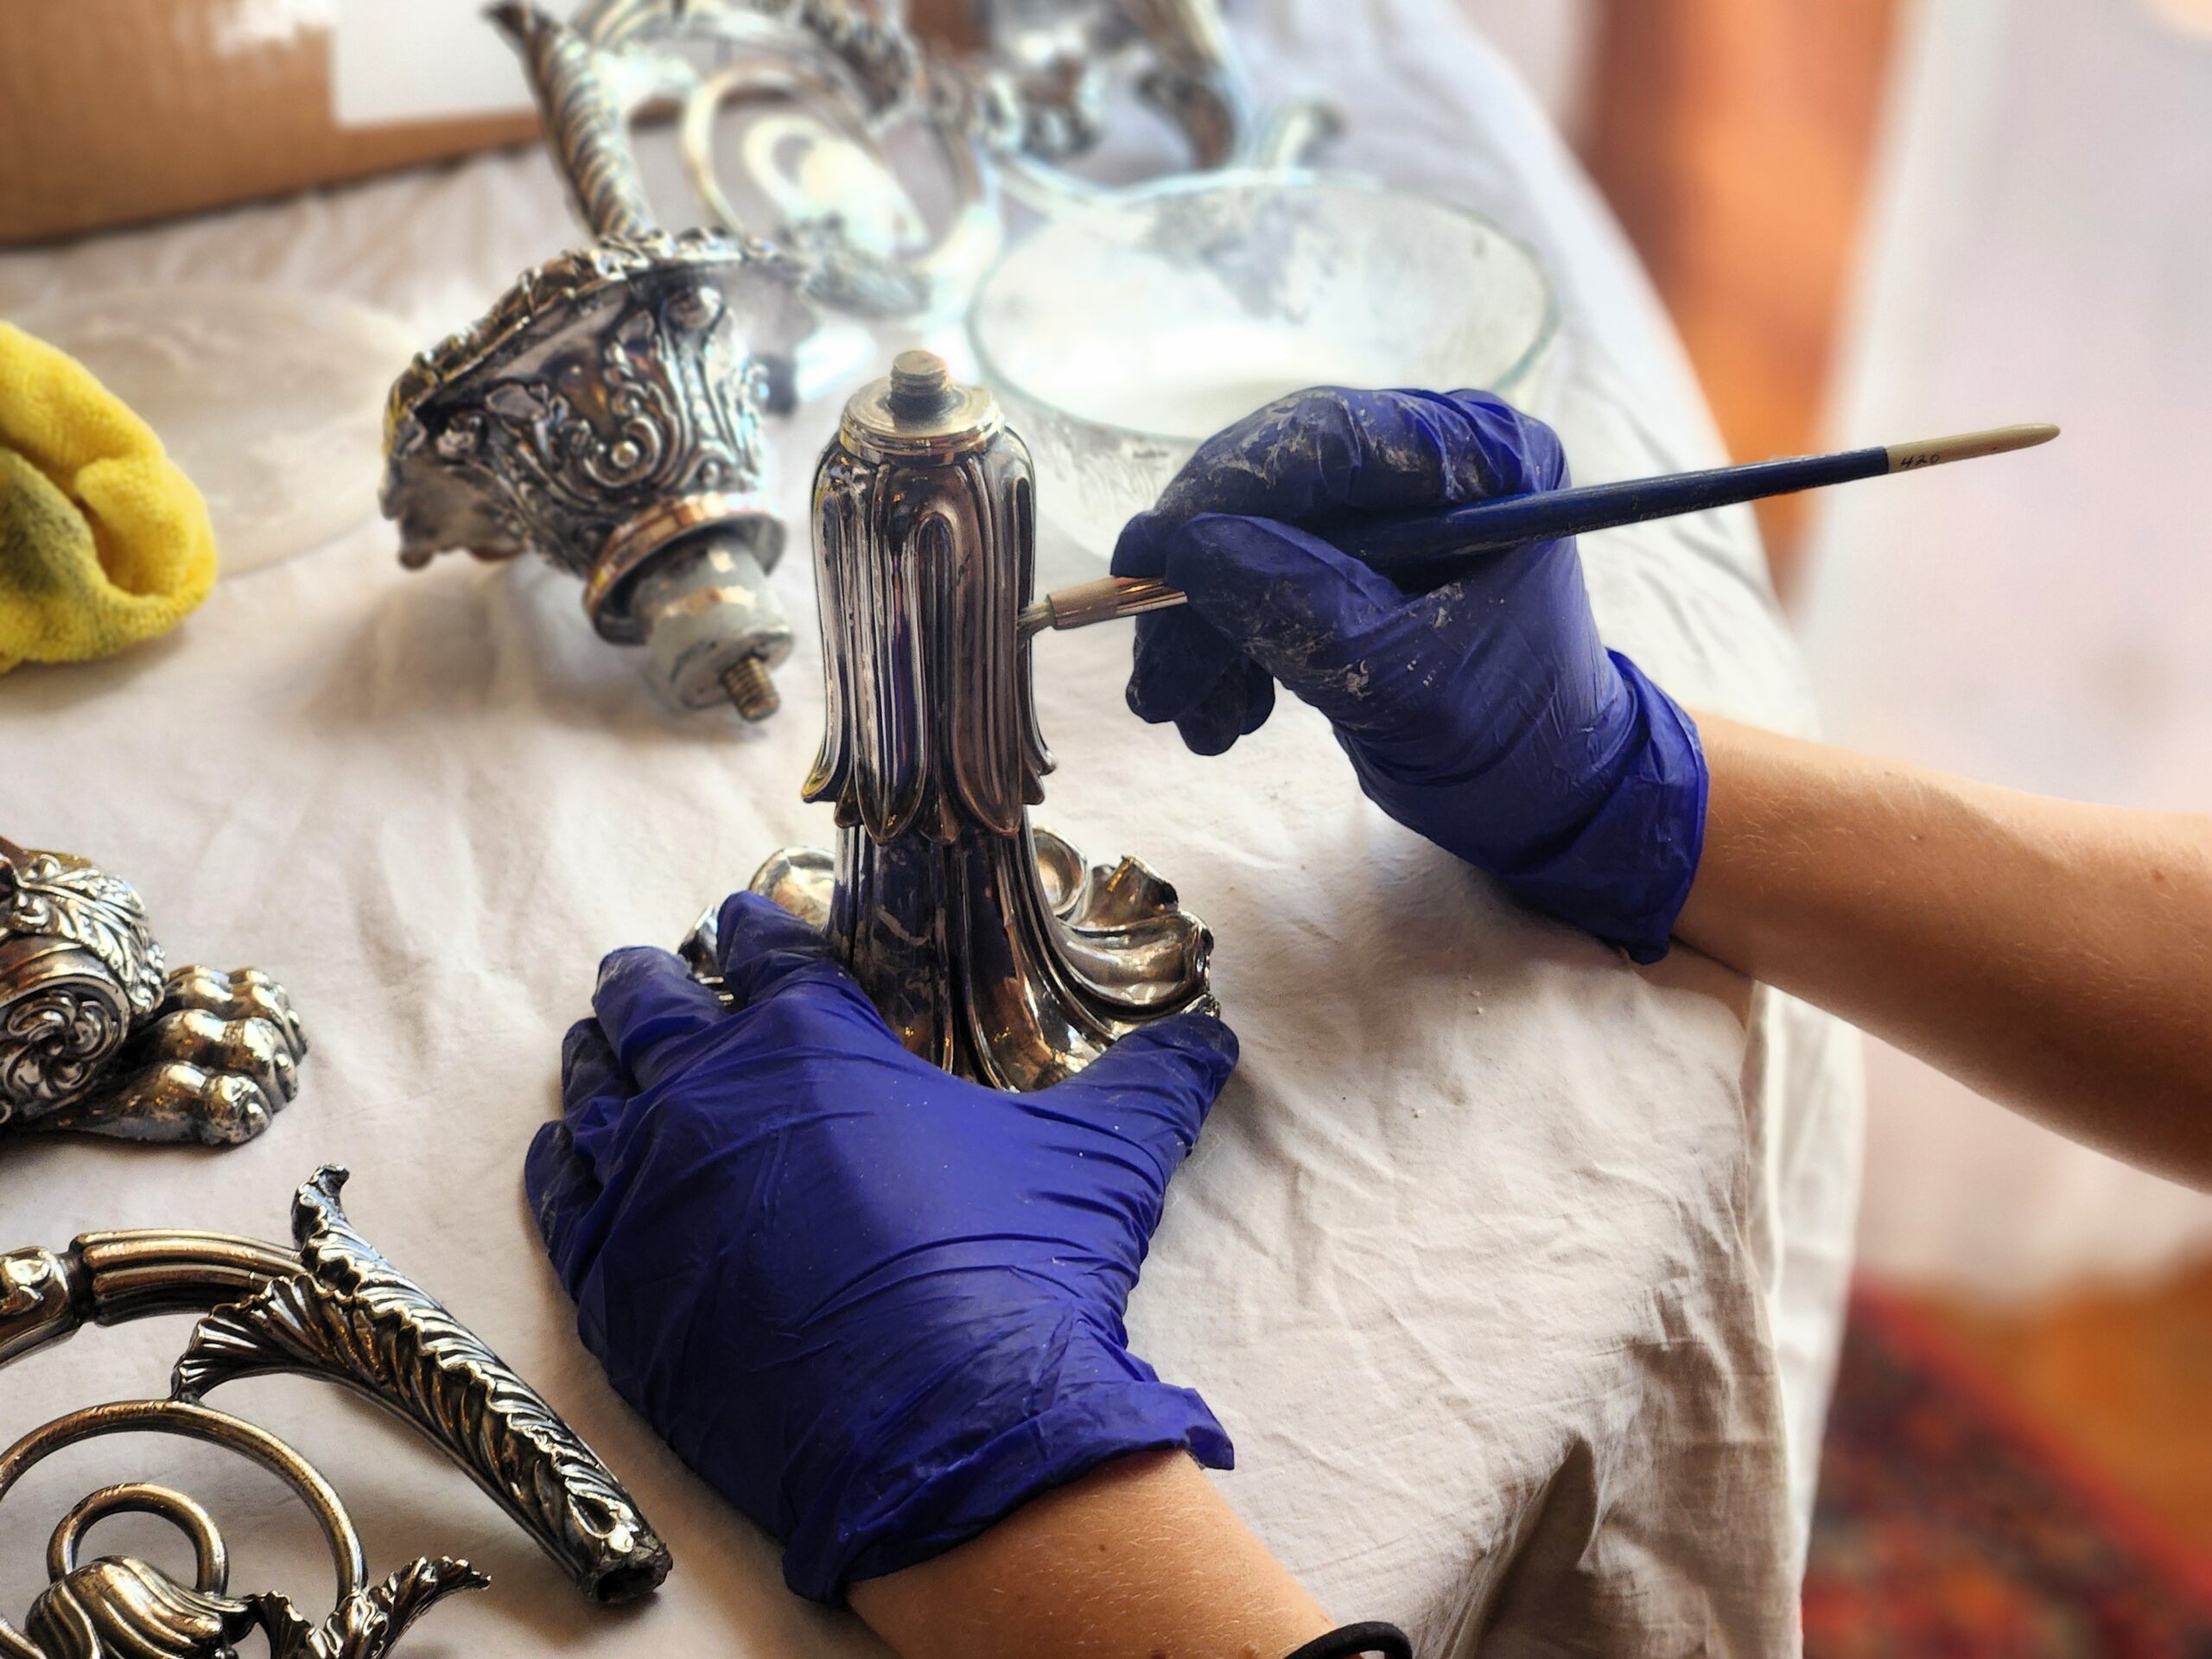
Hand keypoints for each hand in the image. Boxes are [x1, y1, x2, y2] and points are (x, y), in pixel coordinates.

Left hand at [525, 893, 1238, 1603]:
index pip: (765, 948)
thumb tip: (1217, 1040)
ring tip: (602, 1046)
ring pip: (593, 1090)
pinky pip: (563, 1196)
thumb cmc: (1017, 1272)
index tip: (741, 921)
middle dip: (652, 981)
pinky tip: (576, 1154)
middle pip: (651, 1005)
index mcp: (815, 1040)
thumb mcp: (1102, 1159)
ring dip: (601, 1060)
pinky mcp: (614, 1283)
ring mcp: (650, 1188)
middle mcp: (712, 1094)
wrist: (947, 1427)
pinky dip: (567, 1164)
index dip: (753, 927)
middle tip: (651, 973)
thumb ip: (1153, 1083)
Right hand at [1113, 386, 1706, 961]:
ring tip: (1189, 721)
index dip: (1224, 490)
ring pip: (1249, 540)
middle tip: (1154, 674)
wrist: (1549, 802)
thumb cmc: (1512, 743)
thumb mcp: (1403, 685)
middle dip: (1201, 582)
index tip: (1151, 555)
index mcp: (1482, 459)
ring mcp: (1386, 513)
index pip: (1328, 437)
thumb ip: (1300, 610)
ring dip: (1202, 632)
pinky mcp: (1350, 562)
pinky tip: (1225, 720)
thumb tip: (1184, 548)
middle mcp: (1430, 462)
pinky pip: (1258, 580)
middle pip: (1273, 488)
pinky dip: (1227, 650)